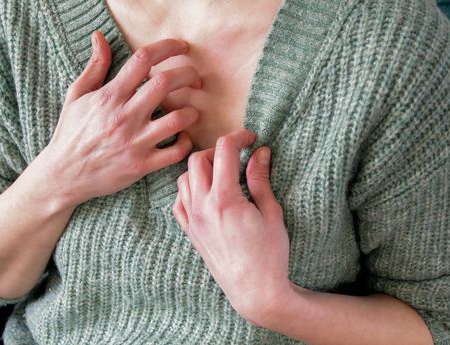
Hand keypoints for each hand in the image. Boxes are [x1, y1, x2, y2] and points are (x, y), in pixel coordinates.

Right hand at [40, 31, 201, 207]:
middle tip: (195, 79)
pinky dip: (186, 143)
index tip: (181, 48)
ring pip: (177, 119)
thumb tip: (100, 37)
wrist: (63, 175)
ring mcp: (135, 142)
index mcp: (109, 96)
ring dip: (191, 112)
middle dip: (188, 75)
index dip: (168, 47)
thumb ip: (94, 67)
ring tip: (191, 111)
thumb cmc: (70, 133)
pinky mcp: (142, 165)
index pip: (143, 60)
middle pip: (166, 83)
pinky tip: (183, 137)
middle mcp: (124, 116)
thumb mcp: (76, 96)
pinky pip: (175, 152)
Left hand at [172, 129, 292, 324]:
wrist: (254, 291)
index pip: (223, 150)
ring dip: (200, 168)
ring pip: (183, 178)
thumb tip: (260, 152)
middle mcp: (203, 207)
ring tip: (222, 174)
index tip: (251, 139)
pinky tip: (206, 193)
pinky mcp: (191, 233)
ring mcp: (193, 220)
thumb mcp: (271, 213)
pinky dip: (188, 190)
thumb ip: (260, 180)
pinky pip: (178, 202)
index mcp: (225, 199)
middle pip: (197, 159)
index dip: (238, 137)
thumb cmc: (269, 255)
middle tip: (237, 156)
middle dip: (217, 150)